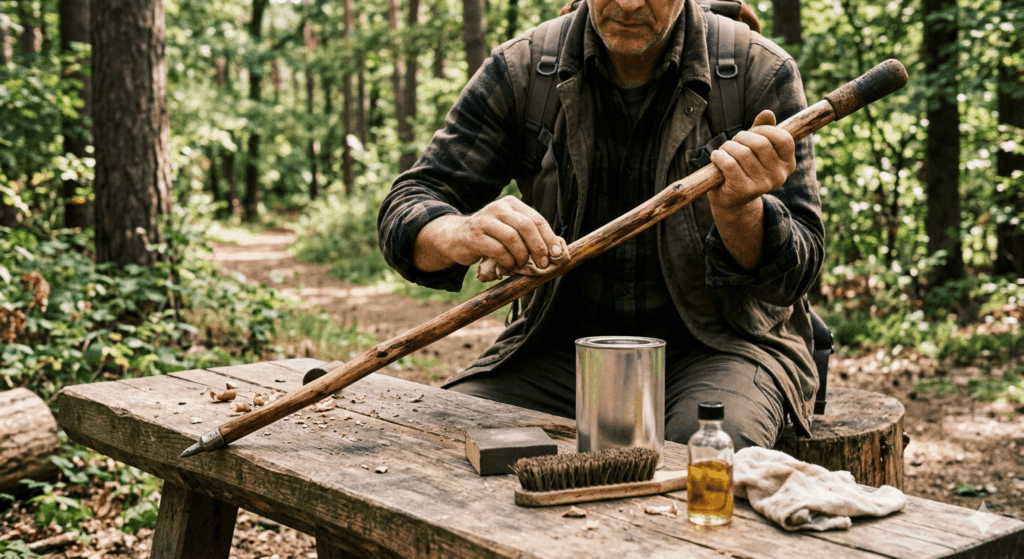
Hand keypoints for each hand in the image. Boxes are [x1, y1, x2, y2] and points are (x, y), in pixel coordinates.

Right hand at [413, 195, 564, 272]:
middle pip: (526, 226)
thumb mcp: (508, 229)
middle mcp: (498, 208)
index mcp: (511, 204)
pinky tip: (508, 266)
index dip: (549, 237)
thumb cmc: (489, 236)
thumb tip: (557, 251)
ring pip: (512, 237)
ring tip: (521, 265)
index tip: (557, 254)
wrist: (455, 237)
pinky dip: (507, 261)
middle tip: (543, 263)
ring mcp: (484, 220)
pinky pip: (497, 249)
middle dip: (538, 247)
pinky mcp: (474, 235)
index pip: (536, 218)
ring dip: (521, 256)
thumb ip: (528, 235)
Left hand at [708, 110, 795, 213]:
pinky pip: (730, 164)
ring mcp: (763, 185)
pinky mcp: (745, 190)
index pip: (783, 138)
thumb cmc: (745, 168)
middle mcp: (779, 176)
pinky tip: (716, 157)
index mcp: (787, 164)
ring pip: (742, 153)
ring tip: (722, 151)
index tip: (753, 132)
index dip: (765, 129)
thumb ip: (763, 129)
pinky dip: (719, 157)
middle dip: (741, 136)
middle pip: (760, 143)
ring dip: (727, 147)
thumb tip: (767, 113)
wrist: (731, 200)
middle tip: (733, 141)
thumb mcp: (756, 148)